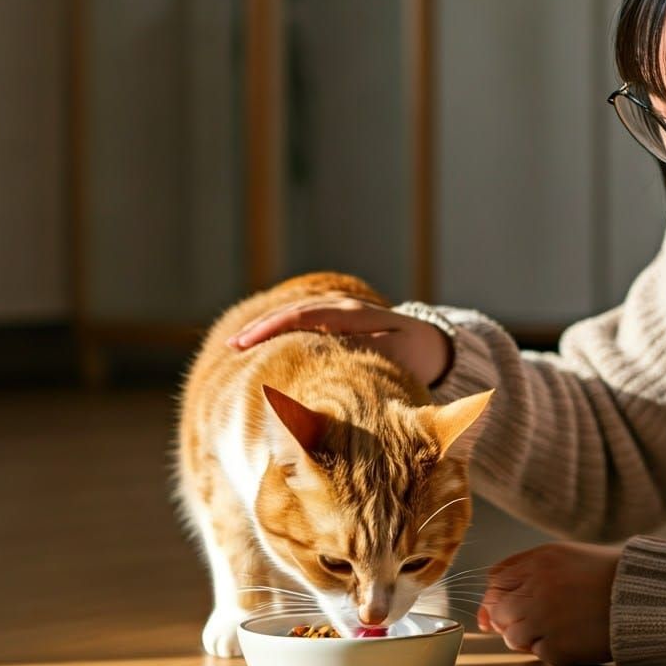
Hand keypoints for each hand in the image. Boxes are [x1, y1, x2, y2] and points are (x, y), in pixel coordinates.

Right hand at [227, 298, 452, 386]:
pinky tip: (261, 344)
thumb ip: (367, 355)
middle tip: (232, 346)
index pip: (304, 315)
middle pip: (293, 312)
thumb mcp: (397, 357)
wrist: (433, 345)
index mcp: (353, 314)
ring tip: (238, 345)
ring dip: (266, 328)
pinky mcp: (337, 321)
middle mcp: (342, 307)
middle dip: (260, 327)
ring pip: (294, 315)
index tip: (248, 344)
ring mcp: (338, 311)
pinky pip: (303, 322)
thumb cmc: (416, 356)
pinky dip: (280, 331)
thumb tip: (334, 357)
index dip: (273, 328)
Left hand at [477, 542, 620, 665]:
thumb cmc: (603, 575)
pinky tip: (571, 638)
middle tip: (535, 619)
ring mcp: (545, 620)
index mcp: (538, 561)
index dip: (498, 597)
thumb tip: (488, 604)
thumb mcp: (563, 556)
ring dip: (527, 637)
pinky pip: (537, 653)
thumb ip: (523, 570)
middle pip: (498, 610)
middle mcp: (537, 589)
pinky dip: (549, 650)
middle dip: (509, 618)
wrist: (646, 597)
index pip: (496, 582)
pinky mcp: (558, 648)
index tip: (507, 606)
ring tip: (555, 629)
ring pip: (511, 636)